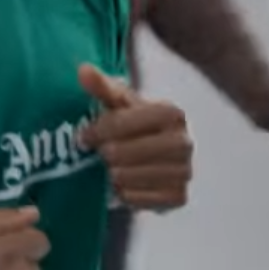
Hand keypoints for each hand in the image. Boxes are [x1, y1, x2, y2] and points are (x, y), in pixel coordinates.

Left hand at [77, 63, 193, 210]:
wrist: (150, 157)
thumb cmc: (130, 124)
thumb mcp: (116, 103)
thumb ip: (100, 85)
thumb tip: (83, 69)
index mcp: (171, 113)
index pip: (124, 122)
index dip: (99, 129)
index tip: (83, 137)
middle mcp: (184, 142)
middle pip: (127, 151)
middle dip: (106, 152)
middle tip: (98, 154)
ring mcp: (185, 171)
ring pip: (132, 176)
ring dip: (113, 174)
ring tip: (109, 169)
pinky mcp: (179, 197)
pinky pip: (140, 199)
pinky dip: (124, 194)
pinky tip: (122, 185)